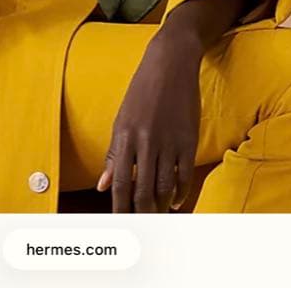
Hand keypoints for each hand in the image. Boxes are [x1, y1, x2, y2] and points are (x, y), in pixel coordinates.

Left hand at [97, 28, 201, 212]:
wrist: (170, 63)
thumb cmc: (142, 89)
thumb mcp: (122, 117)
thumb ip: (113, 153)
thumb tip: (102, 185)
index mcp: (125, 135)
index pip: (121, 183)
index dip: (120, 208)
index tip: (119, 224)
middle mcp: (146, 141)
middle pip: (143, 190)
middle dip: (141, 213)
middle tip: (140, 228)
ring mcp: (169, 141)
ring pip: (164, 187)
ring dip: (160, 206)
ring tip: (156, 216)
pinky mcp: (188, 139)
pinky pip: (183, 175)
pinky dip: (179, 193)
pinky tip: (174, 200)